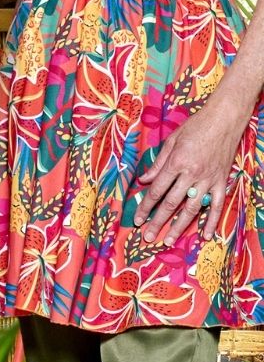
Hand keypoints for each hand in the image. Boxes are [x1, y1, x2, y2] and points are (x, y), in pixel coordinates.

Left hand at [135, 102, 248, 241]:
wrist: (224, 120)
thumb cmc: (195, 127)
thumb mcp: (171, 141)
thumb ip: (158, 163)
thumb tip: (144, 180)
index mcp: (176, 164)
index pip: (156, 191)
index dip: (145, 207)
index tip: (137, 220)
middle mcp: (191, 174)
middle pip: (171, 203)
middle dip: (157, 222)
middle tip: (148, 237)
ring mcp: (208, 180)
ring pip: (192, 208)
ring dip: (179, 226)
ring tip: (168, 240)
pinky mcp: (221, 182)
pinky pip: (216, 205)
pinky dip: (211, 221)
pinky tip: (206, 235)